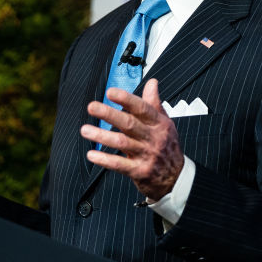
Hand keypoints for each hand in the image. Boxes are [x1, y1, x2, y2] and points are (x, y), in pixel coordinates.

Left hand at [81, 79, 183, 199]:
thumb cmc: (167, 146)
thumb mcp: (165, 123)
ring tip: (85, 130)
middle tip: (92, 107)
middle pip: (129, 123)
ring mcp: (146, 155)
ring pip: (122, 143)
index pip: (142, 108)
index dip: (126, 99)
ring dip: (101, 136)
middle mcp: (153, 138)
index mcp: (159, 124)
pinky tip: (92, 154)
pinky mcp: (140, 171)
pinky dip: (104, 159)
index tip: (110, 92)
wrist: (176, 178)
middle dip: (109, 114)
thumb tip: (152, 83)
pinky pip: (119, 164)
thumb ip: (155, 103)